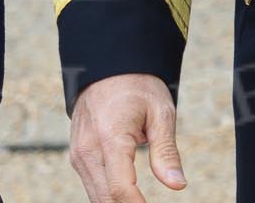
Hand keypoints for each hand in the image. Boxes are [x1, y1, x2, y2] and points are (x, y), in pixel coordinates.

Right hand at [69, 73, 185, 202]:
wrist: (107, 66)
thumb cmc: (138, 86)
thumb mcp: (161, 113)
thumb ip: (166, 151)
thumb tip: (177, 184)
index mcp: (110, 137)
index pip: (120, 190)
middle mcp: (88, 148)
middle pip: (105, 200)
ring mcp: (78, 153)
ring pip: (96, 197)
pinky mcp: (77, 155)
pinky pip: (92, 186)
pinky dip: (108, 196)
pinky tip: (128, 199)